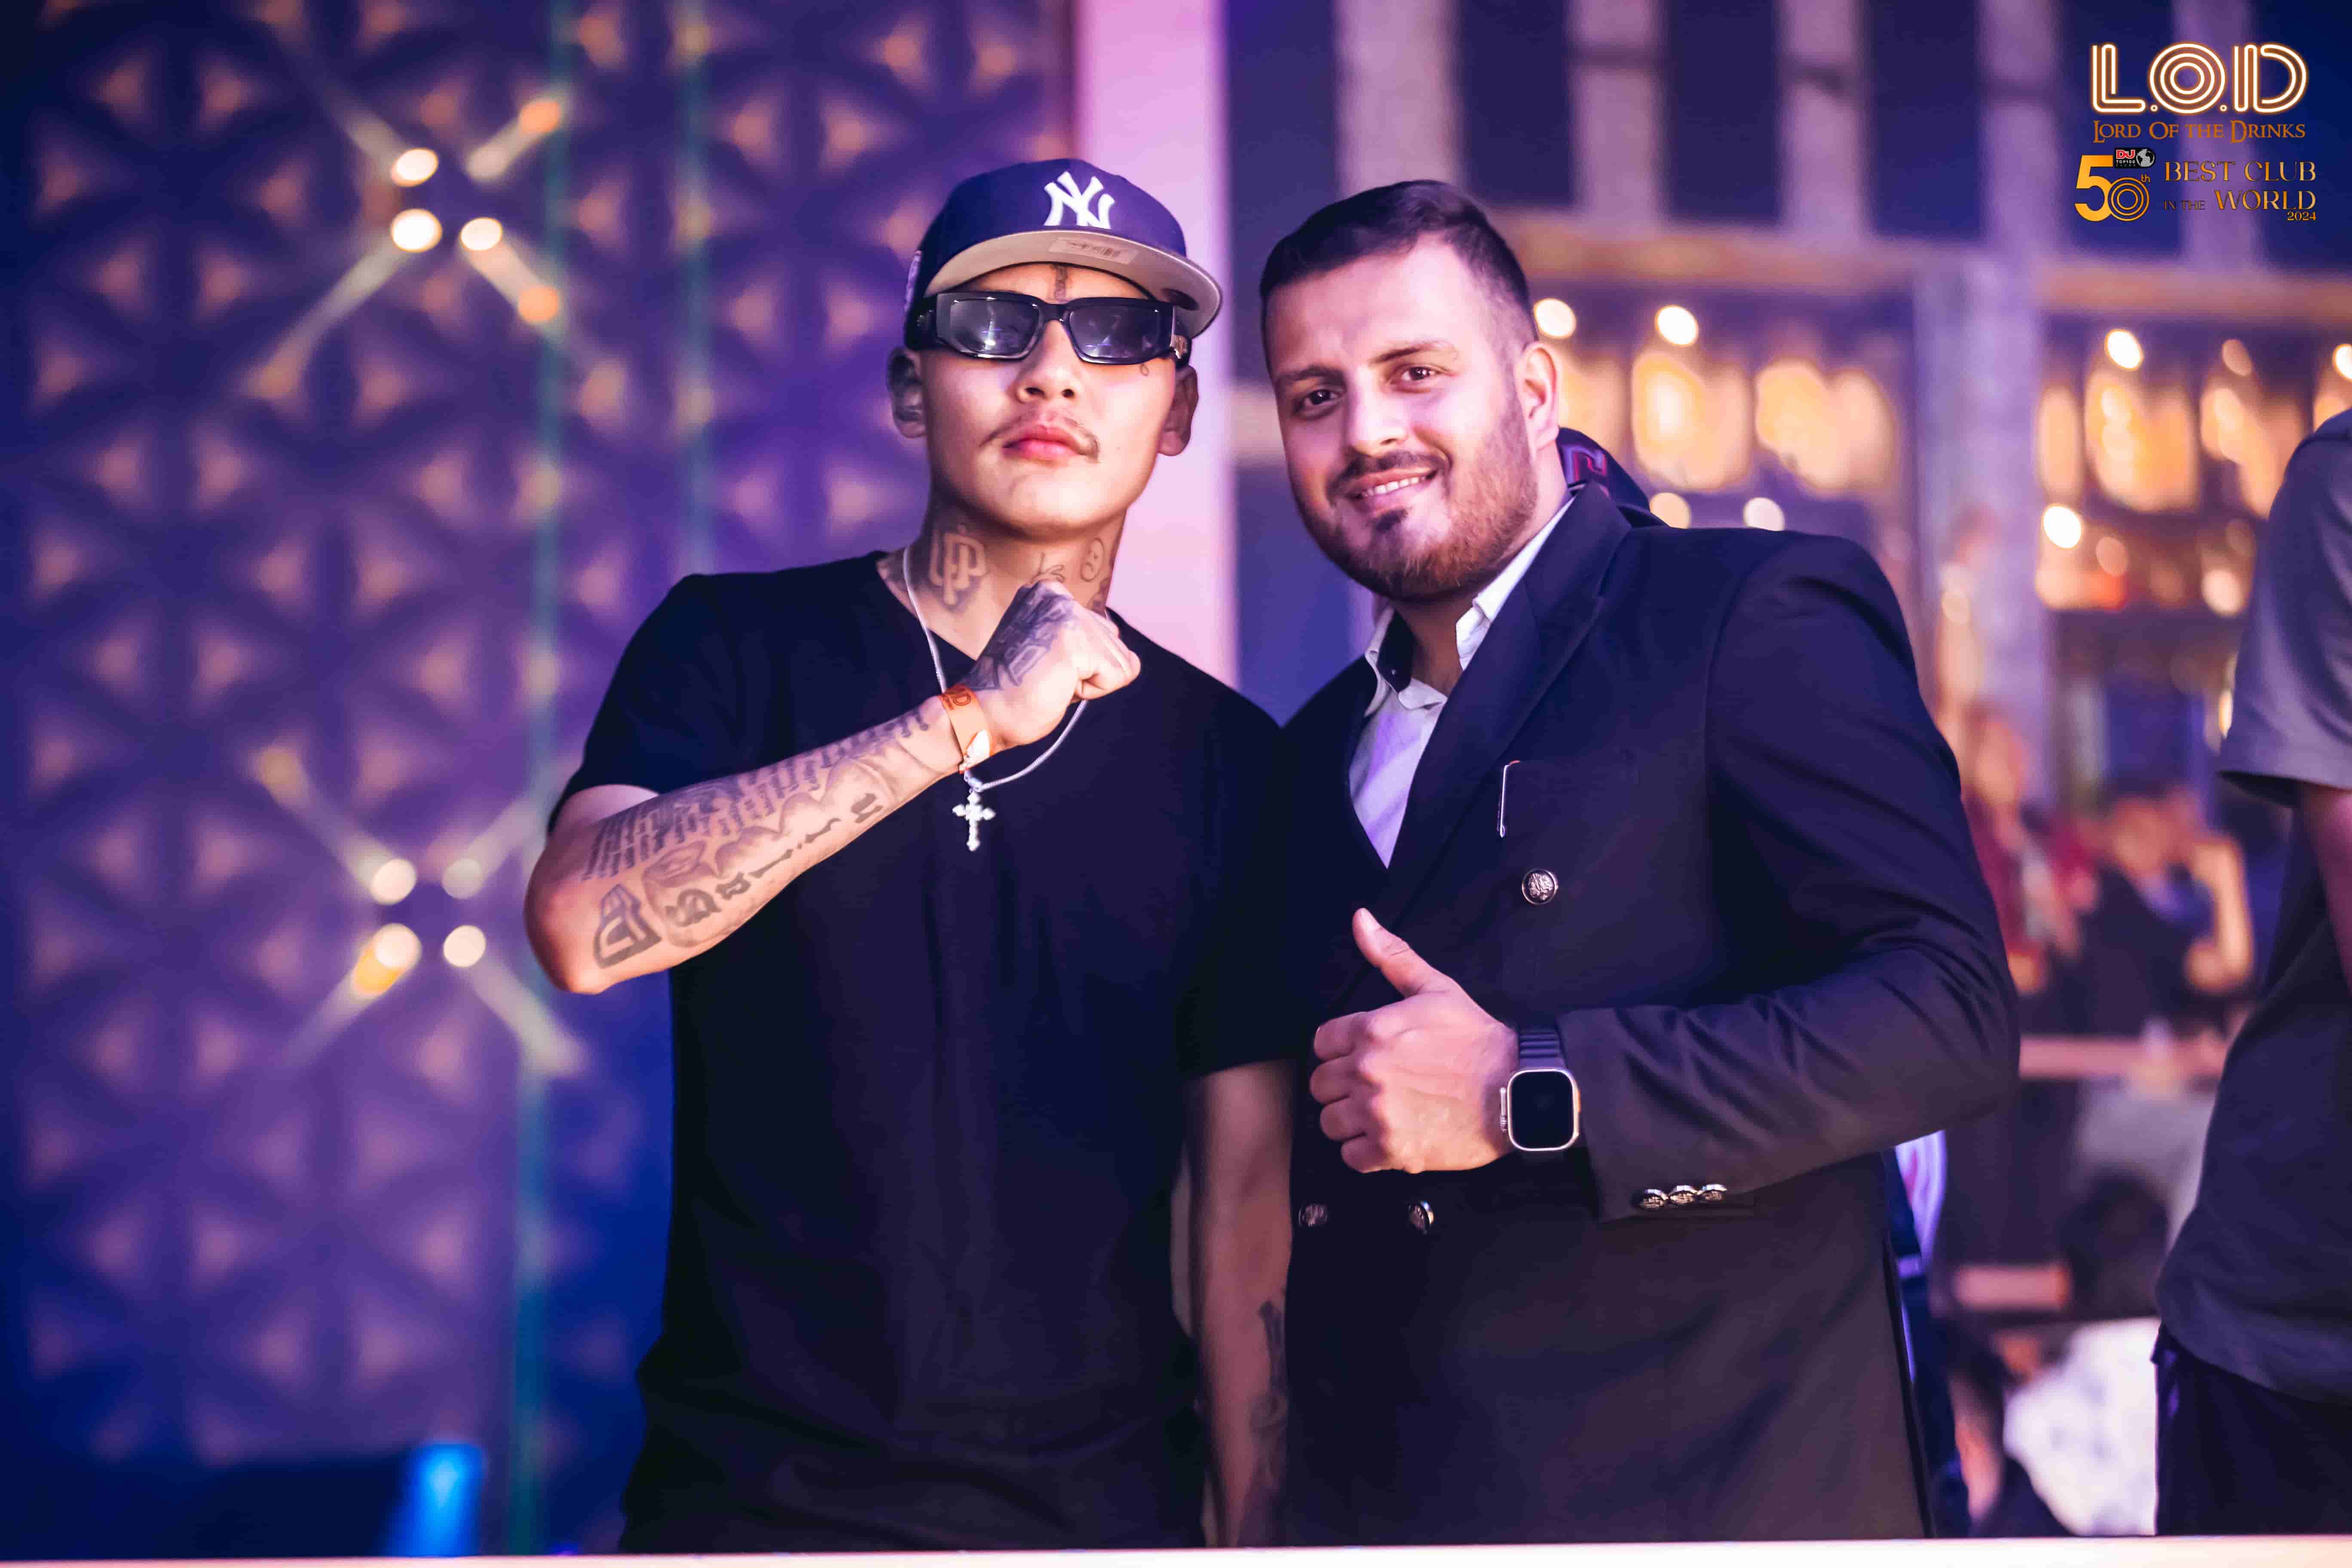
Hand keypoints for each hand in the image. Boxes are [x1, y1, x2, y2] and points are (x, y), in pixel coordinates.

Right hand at [965, 577, 1140, 747]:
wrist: (983, 714)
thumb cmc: (1016, 692)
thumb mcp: (1052, 650)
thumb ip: (1083, 639)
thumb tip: (1132, 659)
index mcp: (1049, 592)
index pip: (1105, 632)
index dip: (1082, 664)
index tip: (1043, 667)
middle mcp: (1057, 595)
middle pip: (1116, 644)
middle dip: (1089, 672)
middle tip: (1046, 677)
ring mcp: (1065, 613)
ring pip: (1120, 661)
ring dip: (1090, 683)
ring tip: (1050, 681)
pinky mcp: (1074, 639)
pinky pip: (1118, 675)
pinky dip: (1092, 692)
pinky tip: (1057, 686)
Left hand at [1307, 909, 1516, 1172]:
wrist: (1518, 1088)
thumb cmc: (1477, 1038)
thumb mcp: (1435, 988)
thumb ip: (1392, 955)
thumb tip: (1360, 918)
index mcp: (1371, 1030)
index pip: (1321, 1043)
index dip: (1339, 1050)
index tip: (1360, 1055)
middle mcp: (1367, 1071)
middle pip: (1320, 1085)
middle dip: (1342, 1085)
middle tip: (1372, 1086)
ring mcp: (1378, 1113)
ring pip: (1330, 1122)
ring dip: (1349, 1120)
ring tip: (1378, 1113)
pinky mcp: (1392, 1149)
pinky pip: (1351, 1157)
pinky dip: (1364, 1152)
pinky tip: (1387, 1138)